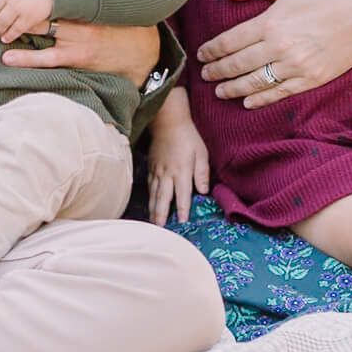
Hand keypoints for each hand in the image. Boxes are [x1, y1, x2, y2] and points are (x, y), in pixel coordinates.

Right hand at [146, 87, 208, 226]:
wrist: (168, 121)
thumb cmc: (188, 137)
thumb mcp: (201, 153)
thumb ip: (202, 173)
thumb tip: (203, 191)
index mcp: (181, 171)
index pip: (182, 195)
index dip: (182, 210)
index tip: (182, 223)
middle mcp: (167, 174)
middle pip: (163, 198)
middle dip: (161, 215)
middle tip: (160, 230)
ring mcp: (157, 171)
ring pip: (153, 194)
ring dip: (153, 210)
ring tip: (153, 224)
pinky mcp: (151, 168)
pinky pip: (149, 186)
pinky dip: (149, 198)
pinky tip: (149, 205)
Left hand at [198, 0, 351, 106]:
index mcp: (271, 22)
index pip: (231, 41)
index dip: (212, 50)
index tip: (202, 54)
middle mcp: (280, 46)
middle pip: (238, 64)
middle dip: (217, 71)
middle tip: (204, 75)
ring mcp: (296, 66)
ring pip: (255, 82)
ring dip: (233, 88)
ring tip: (219, 91)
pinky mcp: (311, 79)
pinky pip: (279, 93)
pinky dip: (260, 99)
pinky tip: (247, 102)